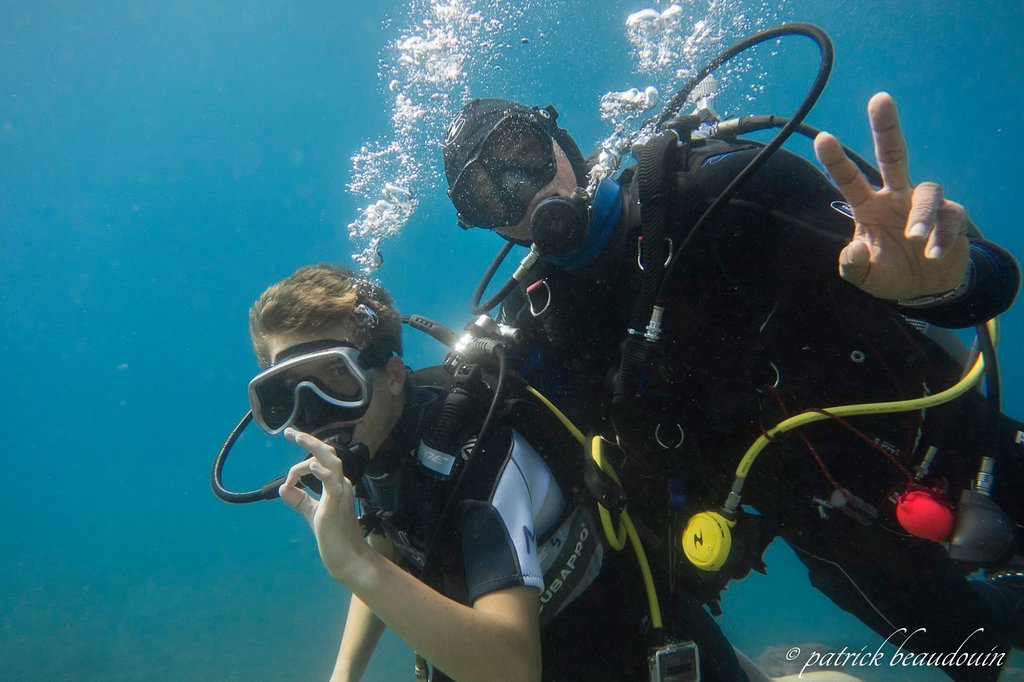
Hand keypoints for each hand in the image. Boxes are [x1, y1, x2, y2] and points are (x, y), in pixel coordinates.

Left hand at [280, 427, 368, 583]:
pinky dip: (322, 472)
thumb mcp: (312, 513)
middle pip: (328, 453)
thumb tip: (283, 489)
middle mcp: (341, 483)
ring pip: (331, 461)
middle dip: (308, 440)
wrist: (347, 557)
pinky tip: (310, 466)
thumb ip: (299, 500)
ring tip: (298, 437)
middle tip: (290, 432)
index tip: (288, 479)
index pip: (319, 462)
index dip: (300, 467)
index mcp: (336, 484)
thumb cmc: (333, 536)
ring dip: (313, 447)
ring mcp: (341, 492)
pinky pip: (332, 482)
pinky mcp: (337, 503)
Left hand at [813, 92, 969, 300]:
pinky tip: (932, 254)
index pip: (850, 179)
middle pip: (893, 154)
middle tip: (879, 98)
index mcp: (869, 206)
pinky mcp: (952, 217)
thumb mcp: (865, 276)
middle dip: (886, 127)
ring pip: (928, 191)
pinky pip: (949, 218)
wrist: (927, 288)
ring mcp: (924, 204)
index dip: (837, 160)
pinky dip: (941, 237)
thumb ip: (853, 266)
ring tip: (913, 239)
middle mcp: (896, 196)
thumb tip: (853, 250)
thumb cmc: (890, 273)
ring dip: (920, 215)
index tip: (822, 137)